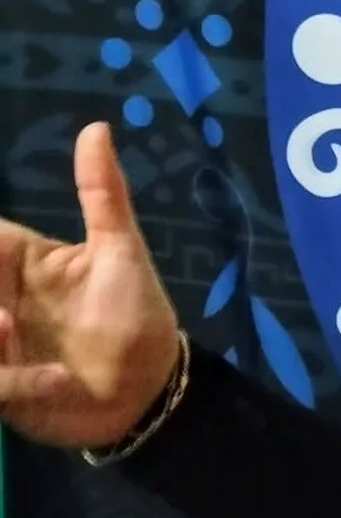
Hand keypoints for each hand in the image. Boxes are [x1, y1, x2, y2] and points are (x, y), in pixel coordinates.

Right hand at [0, 122, 182, 449]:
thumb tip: (97, 127)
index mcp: (17, 261)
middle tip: (6, 316)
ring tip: (11, 334)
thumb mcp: (121, 252)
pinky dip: (9, 381)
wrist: (149, 390)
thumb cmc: (136, 314)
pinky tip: (52, 381)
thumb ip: (103, 194)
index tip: (3, 279)